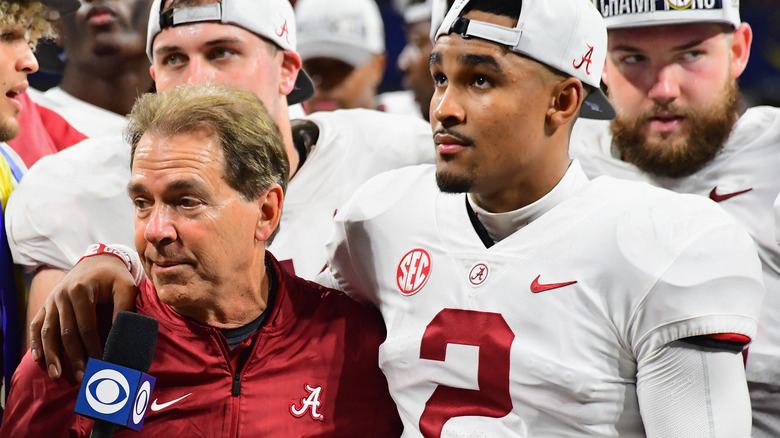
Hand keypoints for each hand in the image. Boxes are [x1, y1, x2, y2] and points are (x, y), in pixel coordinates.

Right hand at [28, 254, 137, 381]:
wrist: (97, 261)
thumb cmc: (115, 277)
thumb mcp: (126, 287)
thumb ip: (124, 308)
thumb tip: (121, 336)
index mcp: (81, 291)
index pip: (86, 326)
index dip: (93, 346)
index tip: (100, 363)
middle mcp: (62, 296)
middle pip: (66, 332)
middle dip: (74, 357)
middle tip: (82, 377)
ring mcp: (52, 300)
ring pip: (48, 332)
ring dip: (52, 355)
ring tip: (57, 375)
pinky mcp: (47, 304)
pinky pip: (37, 325)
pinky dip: (36, 342)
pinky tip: (38, 359)